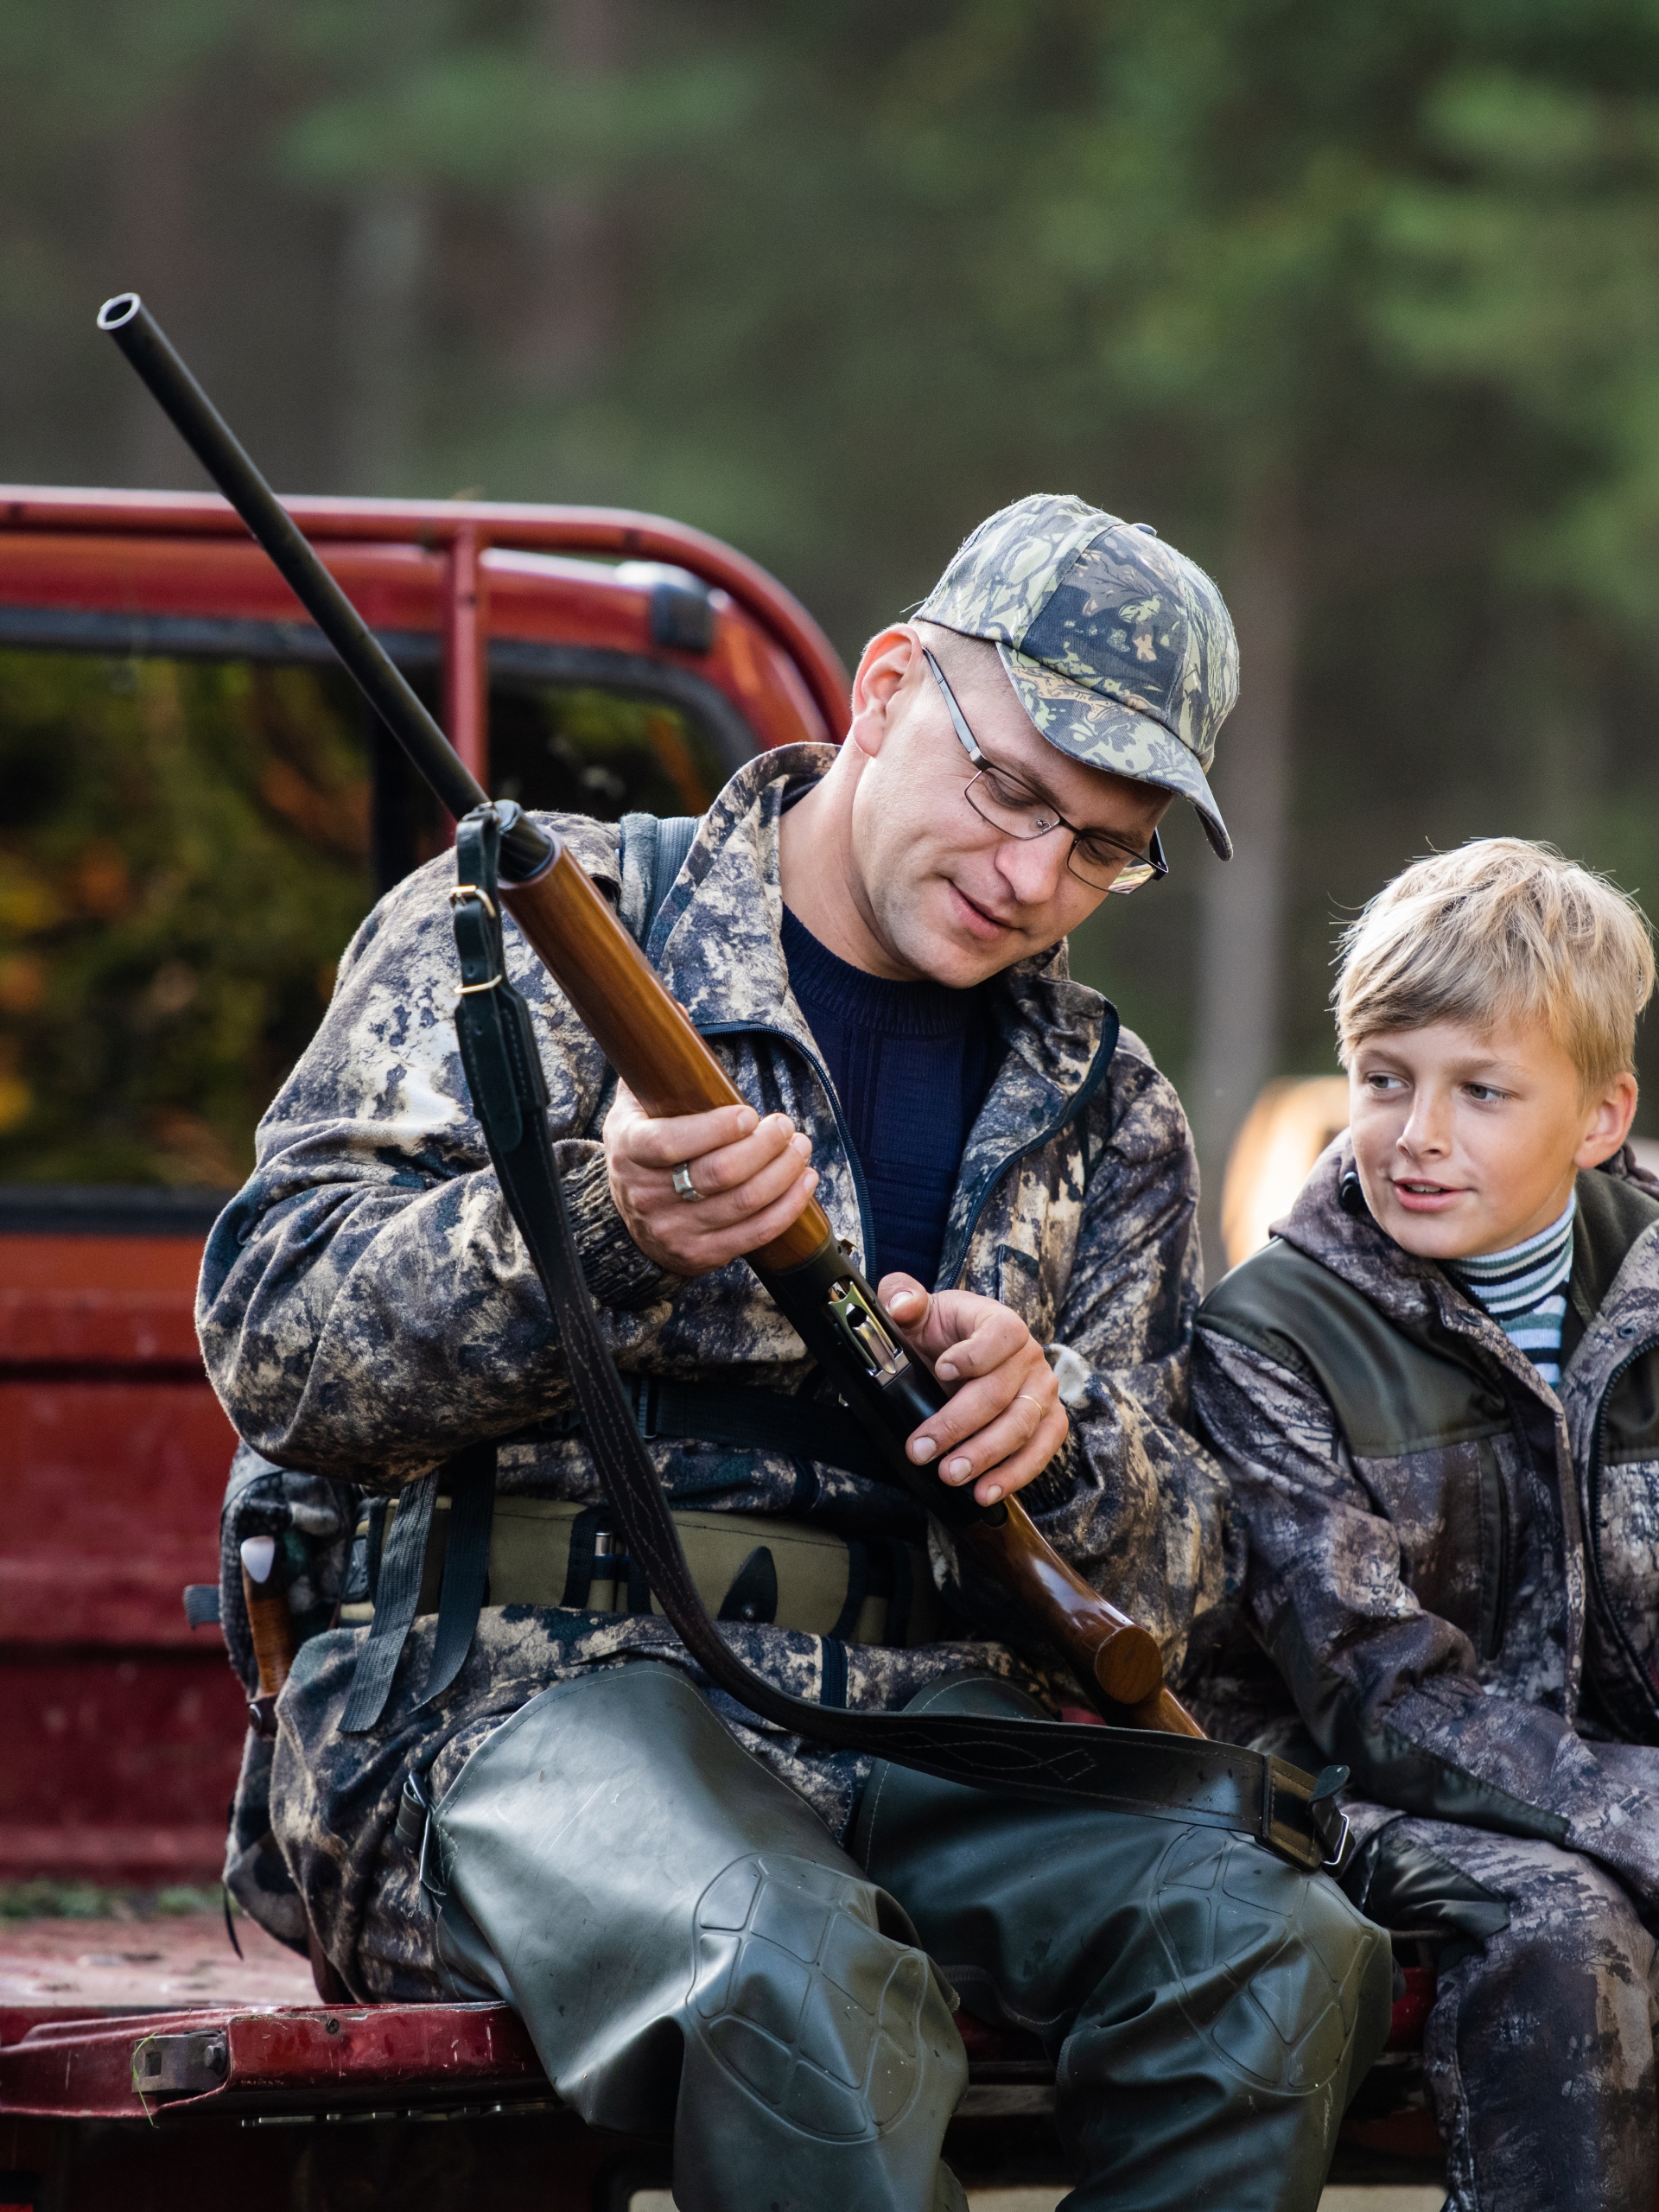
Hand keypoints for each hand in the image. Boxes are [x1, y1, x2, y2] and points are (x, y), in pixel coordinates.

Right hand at [604, 1082, 818, 1275]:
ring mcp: (674, 1230)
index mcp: (629, 1151)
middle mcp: (647, 1196)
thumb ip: (656, 1064)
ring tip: (800, 1146)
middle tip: (785, 1125)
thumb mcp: (635, 1105)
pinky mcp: (700, 1255)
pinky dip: (789, 1206)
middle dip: (765, 1146)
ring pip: (745, 1203)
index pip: (672, 1143)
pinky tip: (805, 1180)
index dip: (717, 1128)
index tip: (749, 1114)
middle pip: (720, 1173)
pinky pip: (756, 1234)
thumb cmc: (643, 1147)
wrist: (628, 1215)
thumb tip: (682, 1014)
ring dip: (784, 1171)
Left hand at [880, 1274, 1067, 1506]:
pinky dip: (1015, 1475)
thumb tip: (902, 1305)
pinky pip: (1041, 1450)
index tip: (940, 1369)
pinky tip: (985, 1493)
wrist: (960, 1356)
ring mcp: (1042, 1391)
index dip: (975, 1354)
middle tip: (922, 1450)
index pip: (1001, 1334)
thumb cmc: (939, 1334)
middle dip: (958, 1424)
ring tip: (950, 1476)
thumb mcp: (916, 1312)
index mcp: (999, 1322)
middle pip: (1000, 1392)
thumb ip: (901, 1297)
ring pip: (1021, 1426)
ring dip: (985, 1456)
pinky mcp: (1048, 1422)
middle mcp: (1029, 1356)